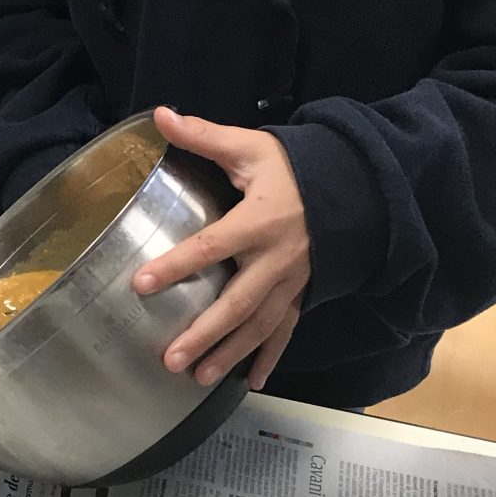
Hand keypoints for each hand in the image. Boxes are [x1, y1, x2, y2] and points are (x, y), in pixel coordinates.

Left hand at [132, 106, 311, 389]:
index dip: (176, 265)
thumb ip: (204, 136)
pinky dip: (270, 357)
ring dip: (230, 353)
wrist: (354, 186)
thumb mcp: (251, 147)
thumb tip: (160, 115)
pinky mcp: (302, 293)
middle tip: (170, 358)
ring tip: (198, 377)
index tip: (141, 284)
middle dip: (205, 334)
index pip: (211, 246)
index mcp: (259, 221)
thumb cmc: (295, 167)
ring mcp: (292, 281)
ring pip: (260, 325)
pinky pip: (286, 330)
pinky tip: (251, 380)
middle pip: (238, 303)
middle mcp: (277, 258)